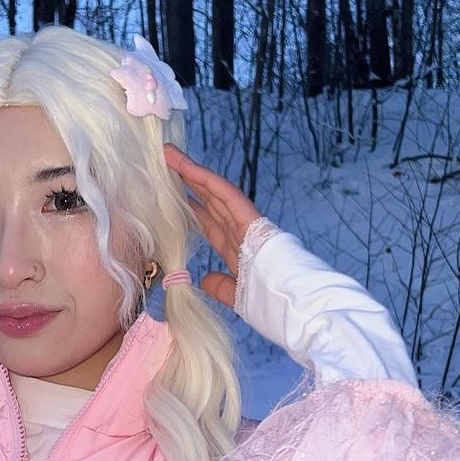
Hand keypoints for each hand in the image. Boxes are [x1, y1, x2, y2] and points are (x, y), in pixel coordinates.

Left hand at [163, 143, 263, 308]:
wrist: (292, 303)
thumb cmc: (269, 305)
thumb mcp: (236, 297)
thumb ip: (220, 286)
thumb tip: (204, 279)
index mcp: (238, 250)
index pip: (211, 225)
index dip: (194, 211)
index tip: (178, 199)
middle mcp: (240, 232)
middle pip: (209, 203)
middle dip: (189, 185)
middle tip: (167, 166)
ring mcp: (246, 222)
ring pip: (214, 192)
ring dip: (191, 173)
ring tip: (170, 155)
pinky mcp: (249, 217)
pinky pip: (225, 193)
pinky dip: (205, 179)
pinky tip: (186, 167)